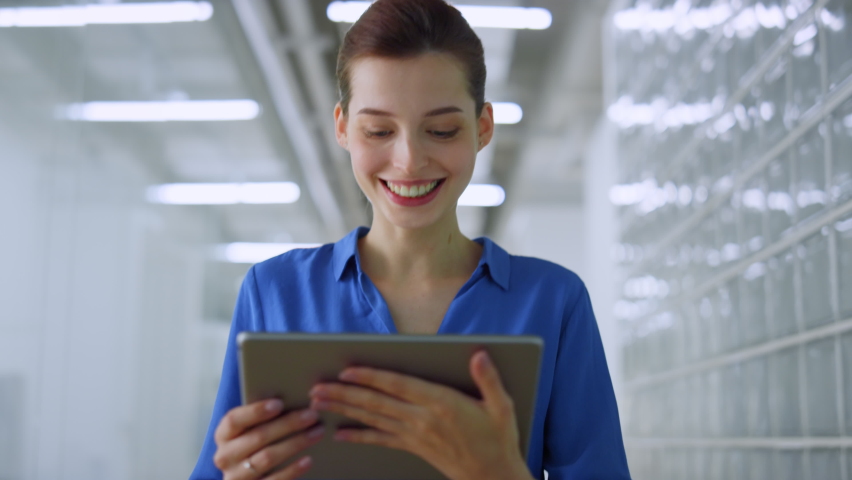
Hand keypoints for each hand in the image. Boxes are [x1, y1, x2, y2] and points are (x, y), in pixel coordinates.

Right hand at [212, 399, 324, 478]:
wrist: (246, 479)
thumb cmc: (254, 444)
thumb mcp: (250, 430)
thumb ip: (262, 416)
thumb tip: (291, 396)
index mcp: (223, 435)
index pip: (234, 420)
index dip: (256, 411)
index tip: (279, 403)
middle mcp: (226, 456)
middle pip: (258, 437)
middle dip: (288, 424)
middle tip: (311, 415)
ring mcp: (237, 476)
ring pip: (268, 457)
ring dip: (295, 443)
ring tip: (317, 432)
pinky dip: (292, 470)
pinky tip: (308, 460)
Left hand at [308, 351, 533, 479]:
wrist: (494, 476)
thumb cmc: (498, 439)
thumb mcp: (501, 406)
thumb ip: (488, 379)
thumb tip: (479, 354)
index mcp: (442, 403)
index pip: (399, 385)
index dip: (372, 377)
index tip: (348, 370)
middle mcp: (423, 419)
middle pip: (377, 402)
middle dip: (344, 393)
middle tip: (317, 387)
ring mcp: (415, 435)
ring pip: (373, 419)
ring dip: (344, 410)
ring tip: (319, 403)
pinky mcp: (413, 447)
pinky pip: (380, 441)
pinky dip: (359, 437)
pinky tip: (339, 434)